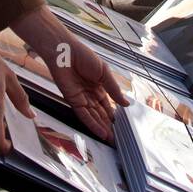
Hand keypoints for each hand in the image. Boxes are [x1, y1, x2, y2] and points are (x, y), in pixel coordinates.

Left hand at [11, 6, 128, 143]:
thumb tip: (126, 104)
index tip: (121, 127)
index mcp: (99, 86)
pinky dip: (92, 124)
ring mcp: (81, 98)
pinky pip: (83, 115)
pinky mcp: (72, 100)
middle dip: (109, 126)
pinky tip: (101, 132)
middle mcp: (90, 94)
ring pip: (93, 117)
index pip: (107, 105)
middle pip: (100, 114)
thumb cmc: (84, 56)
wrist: (66, 51)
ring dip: (102, 128)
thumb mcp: (105, 73)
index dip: (114, 116)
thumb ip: (114, 90)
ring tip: (111, 140)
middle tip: (117, 139)